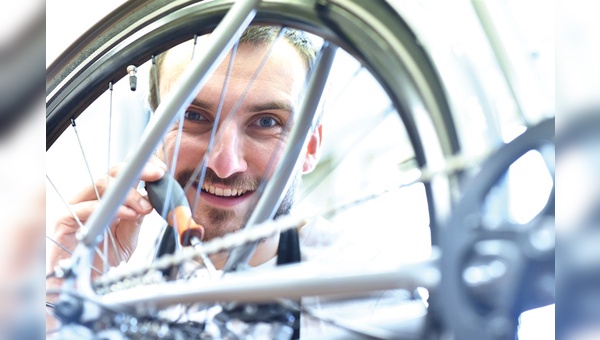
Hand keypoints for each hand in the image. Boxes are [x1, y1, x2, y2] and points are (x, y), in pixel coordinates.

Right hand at [47, 156, 166, 275]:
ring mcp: (76, 207)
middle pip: (111, 173)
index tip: (161, 170)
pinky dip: (110, 208)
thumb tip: (150, 200)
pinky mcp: (64, 220)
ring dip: (128, 193)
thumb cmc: (103, 258)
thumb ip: (137, 217)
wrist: (84, 283)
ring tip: (145, 207)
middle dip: (137, 171)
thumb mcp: (128, 236)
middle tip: (157, 177)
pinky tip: (129, 214)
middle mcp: (89, 198)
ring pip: (100, 184)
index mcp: (105, 199)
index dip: (141, 167)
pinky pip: (86, 207)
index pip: (121, 174)